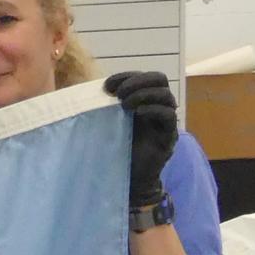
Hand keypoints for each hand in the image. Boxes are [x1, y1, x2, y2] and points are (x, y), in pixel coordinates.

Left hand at [103, 71, 177, 206]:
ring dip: (144, 94)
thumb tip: (85, 90)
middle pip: (159, 79)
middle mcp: (157, 107)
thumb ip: (103, 105)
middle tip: (119, 94)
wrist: (127, 178)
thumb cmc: (114, 149)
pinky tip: (137, 113)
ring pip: (166, 95)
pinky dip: (153, 110)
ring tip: (125, 104)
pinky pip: (168, 116)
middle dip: (138, 81)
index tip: (107, 86)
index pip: (144, 76)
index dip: (127, 76)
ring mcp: (164, 121)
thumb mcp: (105, 122)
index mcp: (143, 100)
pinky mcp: (168, 136)